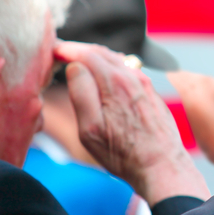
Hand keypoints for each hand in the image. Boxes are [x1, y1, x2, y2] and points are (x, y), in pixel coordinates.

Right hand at [54, 41, 209, 204]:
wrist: (161, 165)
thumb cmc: (123, 153)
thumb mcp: (90, 129)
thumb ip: (81, 93)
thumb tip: (74, 67)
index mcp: (115, 83)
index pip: (86, 53)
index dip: (67, 49)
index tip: (52, 50)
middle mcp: (133, 77)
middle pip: (101, 52)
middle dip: (79, 49)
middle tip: (60, 52)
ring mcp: (145, 82)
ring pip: (116, 59)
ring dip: (95, 56)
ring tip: (77, 60)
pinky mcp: (151, 90)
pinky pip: (127, 69)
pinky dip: (110, 65)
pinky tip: (102, 74)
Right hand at [167, 71, 213, 167]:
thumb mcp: (198, 134)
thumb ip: (194, 113)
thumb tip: (191, 101)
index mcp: (197, 103)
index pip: (183, 83)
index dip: (176, 78)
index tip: (171, 74)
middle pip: (199, 79)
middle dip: (190, 77)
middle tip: (183, 76)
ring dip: (206, 85)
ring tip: (200, 88)